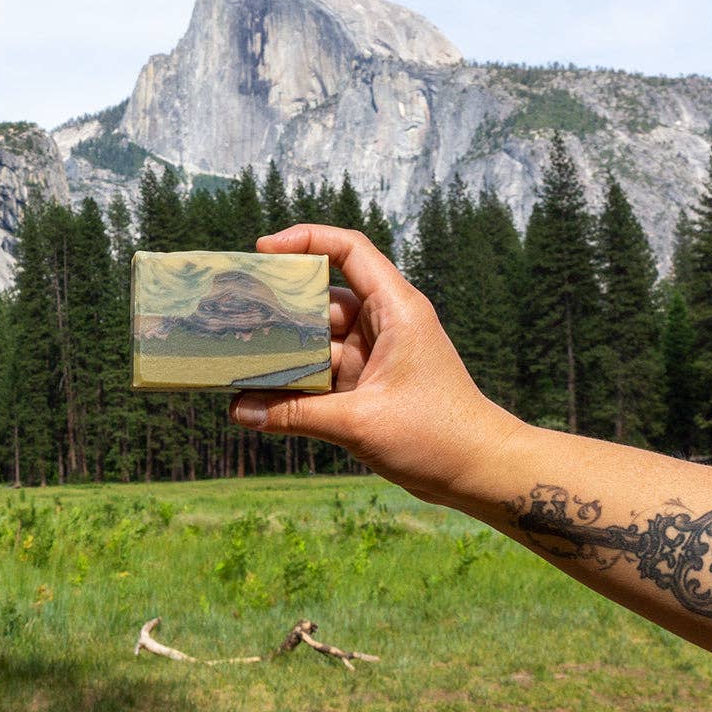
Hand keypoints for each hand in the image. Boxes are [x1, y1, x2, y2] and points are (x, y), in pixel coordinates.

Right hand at [228, 225, 521, 506]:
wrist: (478, 472)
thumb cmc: (437, 436)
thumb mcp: (359, 423)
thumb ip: (295, 415)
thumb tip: (239, 411)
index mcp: (395, 310)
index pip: (349, 250)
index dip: (305, 240)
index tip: (263, 251)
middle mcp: (384, 324)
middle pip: (322, 300)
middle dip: (279, 310)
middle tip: (233, 317)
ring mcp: (375, 354)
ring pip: (318, 342)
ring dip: (283, 354)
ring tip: (236, 363)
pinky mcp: (368, 384)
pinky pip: (323, 373)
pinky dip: (296, 383)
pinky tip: (259, 399)